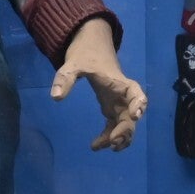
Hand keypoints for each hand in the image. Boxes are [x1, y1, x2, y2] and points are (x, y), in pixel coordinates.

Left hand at [51, 18, 146, 151]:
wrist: (89, 45)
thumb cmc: (86, 53)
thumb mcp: (73, 64)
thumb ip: (66, 78)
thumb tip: (56, 97)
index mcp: (118, 82)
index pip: (134, 92)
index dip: (139, 103)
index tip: (136, 115)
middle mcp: (122, 94)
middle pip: (131, 114)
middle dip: (126, 129)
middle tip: (112, 142)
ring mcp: (117, 102)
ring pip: (125, 124)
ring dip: (120, 137)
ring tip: (108, 148)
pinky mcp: (110, 107)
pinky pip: (113, 125)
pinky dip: (107, 136)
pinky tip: (94, 146)